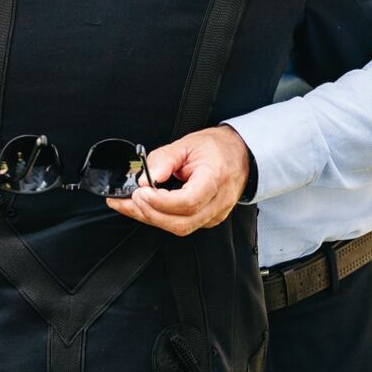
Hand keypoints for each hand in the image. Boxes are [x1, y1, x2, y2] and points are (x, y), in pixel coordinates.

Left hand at [106, 125, 250, 235]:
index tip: (142, 191)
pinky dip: (161, 219)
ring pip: (181, 228)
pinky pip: (182, 226)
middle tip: (131, 199)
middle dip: (151, 214)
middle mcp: (218, 201)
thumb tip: (144, 178)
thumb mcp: (187, 144)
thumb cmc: (217, 148)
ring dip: (152, 218)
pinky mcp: (208, 219)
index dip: (160, 202)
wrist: (239, 153)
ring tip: (131, 204)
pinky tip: (147, 209)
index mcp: (215, 178)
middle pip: (182, 223)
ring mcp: (215, 214)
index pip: (188, 202)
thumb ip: (163, 159)